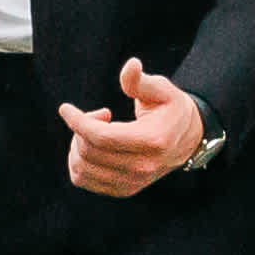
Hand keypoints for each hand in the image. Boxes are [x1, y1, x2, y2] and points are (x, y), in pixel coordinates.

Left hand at [59, 58, 206, 198]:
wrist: (189, 139)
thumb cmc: (171, 110)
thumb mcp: (163, 90)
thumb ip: (141, 81)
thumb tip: (131, 65)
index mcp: (153, 141)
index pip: (102, 137)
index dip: (77, 121)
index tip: (65, 108)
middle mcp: (143, 166)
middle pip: (89, 151)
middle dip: (81, 129)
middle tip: (97, 115)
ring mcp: (133, 181)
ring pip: (81, 168)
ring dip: (78, 146)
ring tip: (94, 131)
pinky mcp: (124, 189)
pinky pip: (83, 179)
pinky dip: (78, 162)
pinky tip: (92, 147)